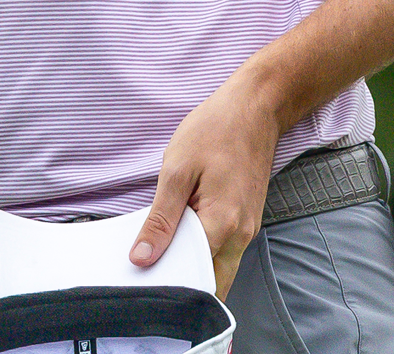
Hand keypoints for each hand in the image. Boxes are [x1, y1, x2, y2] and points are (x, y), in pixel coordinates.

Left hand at [130, 72, 281, 297]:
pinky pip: (223, 249)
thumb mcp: (177, 171)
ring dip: (191, 267)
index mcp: (223, 225)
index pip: (192, 274)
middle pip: (211, 280)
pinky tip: (176, 236)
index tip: (139, 280)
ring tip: (156, 254)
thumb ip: (161, 220)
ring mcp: (247, 229)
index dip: (166, 281)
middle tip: (145, 273)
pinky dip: (201, 250)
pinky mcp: (246, 220)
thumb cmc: (214, 132)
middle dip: (182, 284)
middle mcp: (241, 235)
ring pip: (219, 267)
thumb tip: (142, 258)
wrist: (254, 110)